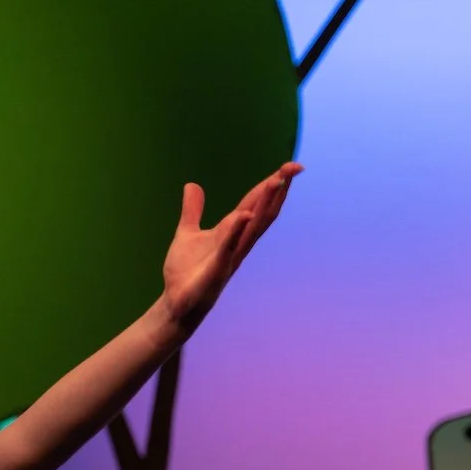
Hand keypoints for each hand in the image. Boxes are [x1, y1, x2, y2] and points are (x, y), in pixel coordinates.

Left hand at [161, 161, 301, 332]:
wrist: (175, 303)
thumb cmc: (186, 272)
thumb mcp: (187, 233)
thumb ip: (192, 210)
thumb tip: (192, 185)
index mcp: (232, 231)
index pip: (255, 203)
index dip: (271, 184)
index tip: (290, 166)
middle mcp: (237, 243)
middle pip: (264, 212)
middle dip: (278, 190)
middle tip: (294, 167)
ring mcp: (230, 257)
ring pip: (253, 228)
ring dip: (264, 204)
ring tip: (276, 180)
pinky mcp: (217, 270)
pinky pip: (228, 249)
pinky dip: (235, 232)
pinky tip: (243, 215)